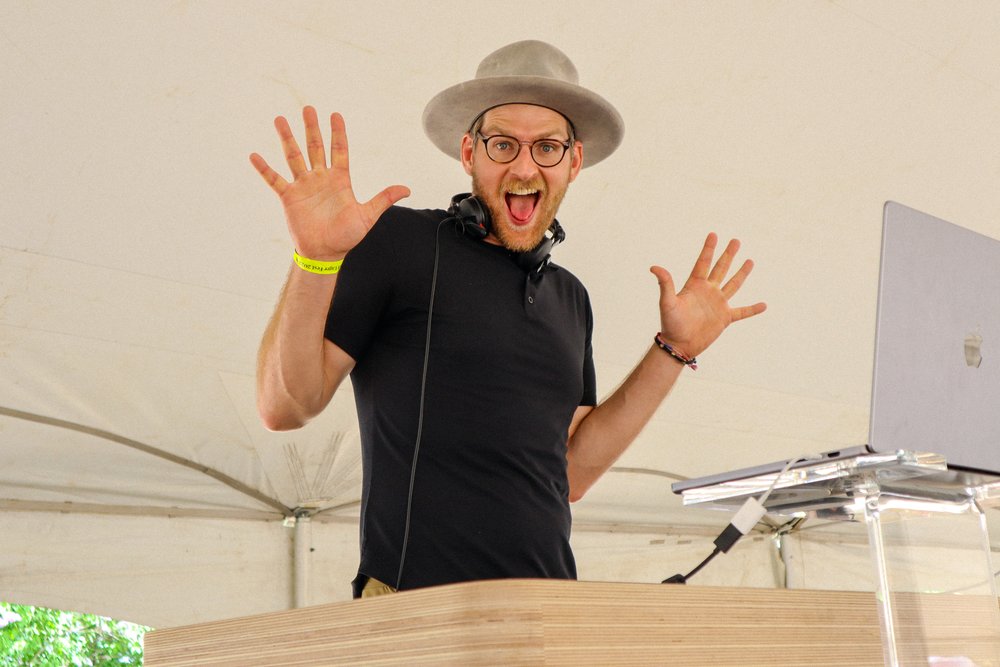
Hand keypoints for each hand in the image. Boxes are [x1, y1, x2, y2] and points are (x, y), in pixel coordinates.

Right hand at [249, 107, 409, 259]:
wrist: (325, 253)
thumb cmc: (346, 236)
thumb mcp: (367, 216)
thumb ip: (383, 199)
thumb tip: (407, 189)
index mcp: (339, 180)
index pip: (339, 150)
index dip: (337, 133)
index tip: (335, 114)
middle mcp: (320, 178)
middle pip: (315, 147)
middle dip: (312, 128)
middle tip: (308, 108)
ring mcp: (303, 186)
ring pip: (294, 157)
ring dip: (287, 139)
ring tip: (279, 120)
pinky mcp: (289, 197)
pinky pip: (275, 180)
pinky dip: (264, 168)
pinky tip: (254, 155)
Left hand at [650, 233, 765, 358]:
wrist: (679, 344)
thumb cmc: (670, 323)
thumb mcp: (667, 302)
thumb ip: (665, 284)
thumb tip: (654, 267)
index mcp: (695, 285)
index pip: (703, 263)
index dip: (708, 249)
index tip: (713, 234)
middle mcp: (708, 291)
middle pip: (720, 269)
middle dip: (728, 255)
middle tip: (736, 240)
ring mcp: (718, 304)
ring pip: (733, 285)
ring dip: (742, 273)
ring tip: (750, 261)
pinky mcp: (725, 318)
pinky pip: (742, 312)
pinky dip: (753, 309)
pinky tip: (764, 305)